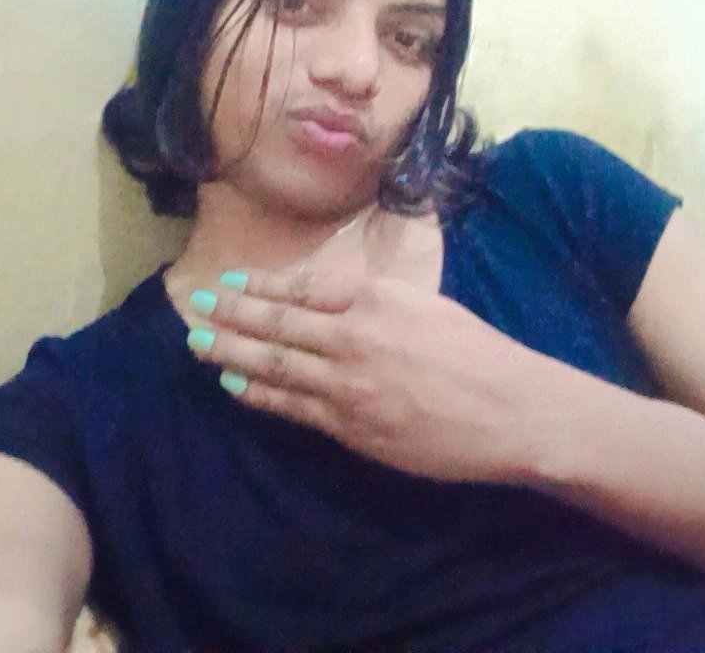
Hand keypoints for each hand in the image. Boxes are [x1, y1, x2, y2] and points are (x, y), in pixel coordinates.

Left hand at [187, 266, 562, 483]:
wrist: (510, 408)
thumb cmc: (475, 351)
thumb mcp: (424, 304)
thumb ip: (373, 301)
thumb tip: (329, 301)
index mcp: (374, 297)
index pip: (301, 288)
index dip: (259, 285)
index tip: (228, 279)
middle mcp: (353, 335)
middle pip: (277, 322)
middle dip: (231, 312)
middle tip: (194, 304)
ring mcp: (349, 383)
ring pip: (276, 363)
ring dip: (232, 350)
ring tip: (198, 342)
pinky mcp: (352, 426)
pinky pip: (293, 407)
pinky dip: (259, 395)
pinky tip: (234, 385)